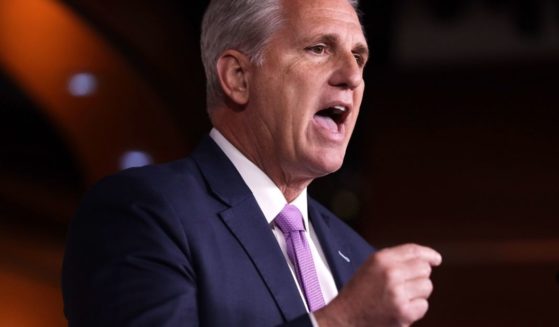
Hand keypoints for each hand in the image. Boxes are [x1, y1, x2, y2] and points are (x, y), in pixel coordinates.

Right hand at [315, 243, 441, 326]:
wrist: (345, 318)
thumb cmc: (358, 293)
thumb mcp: (371, 267)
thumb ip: (394, 261)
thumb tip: (427, 260)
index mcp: (381, 259)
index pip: (414, 251)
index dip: (428, 254)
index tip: (436, 259)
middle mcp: (390, 273)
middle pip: (424, 269)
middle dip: (419, 276)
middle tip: (405, 285)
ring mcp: (398, 294)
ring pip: (426, 287)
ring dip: (417, 293)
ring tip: (400, 298)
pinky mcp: (403, 313)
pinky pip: (423, 306)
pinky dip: (414, 309)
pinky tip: (399, 309)